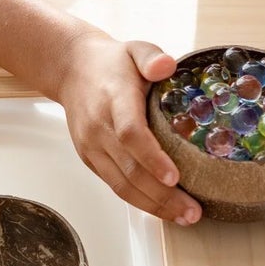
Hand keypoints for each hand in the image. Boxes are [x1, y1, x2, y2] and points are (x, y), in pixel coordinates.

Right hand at [51, 31, 200, 223]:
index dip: (151, 158)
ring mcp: (92, 147)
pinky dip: (140, 201)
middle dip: (162, 195)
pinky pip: (115, 185)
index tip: (174, 176)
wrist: (71, 70)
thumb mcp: (135, 48)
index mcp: (113, 99)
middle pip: (129, 169)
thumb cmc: (112, 63)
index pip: (130, 133)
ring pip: (121, 185)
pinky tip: (163, 209)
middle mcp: (99, 128)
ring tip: (184, 217)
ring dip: (153, 205)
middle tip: (192, 211)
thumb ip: (152, 56)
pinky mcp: (90, 159)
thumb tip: (168, 65)